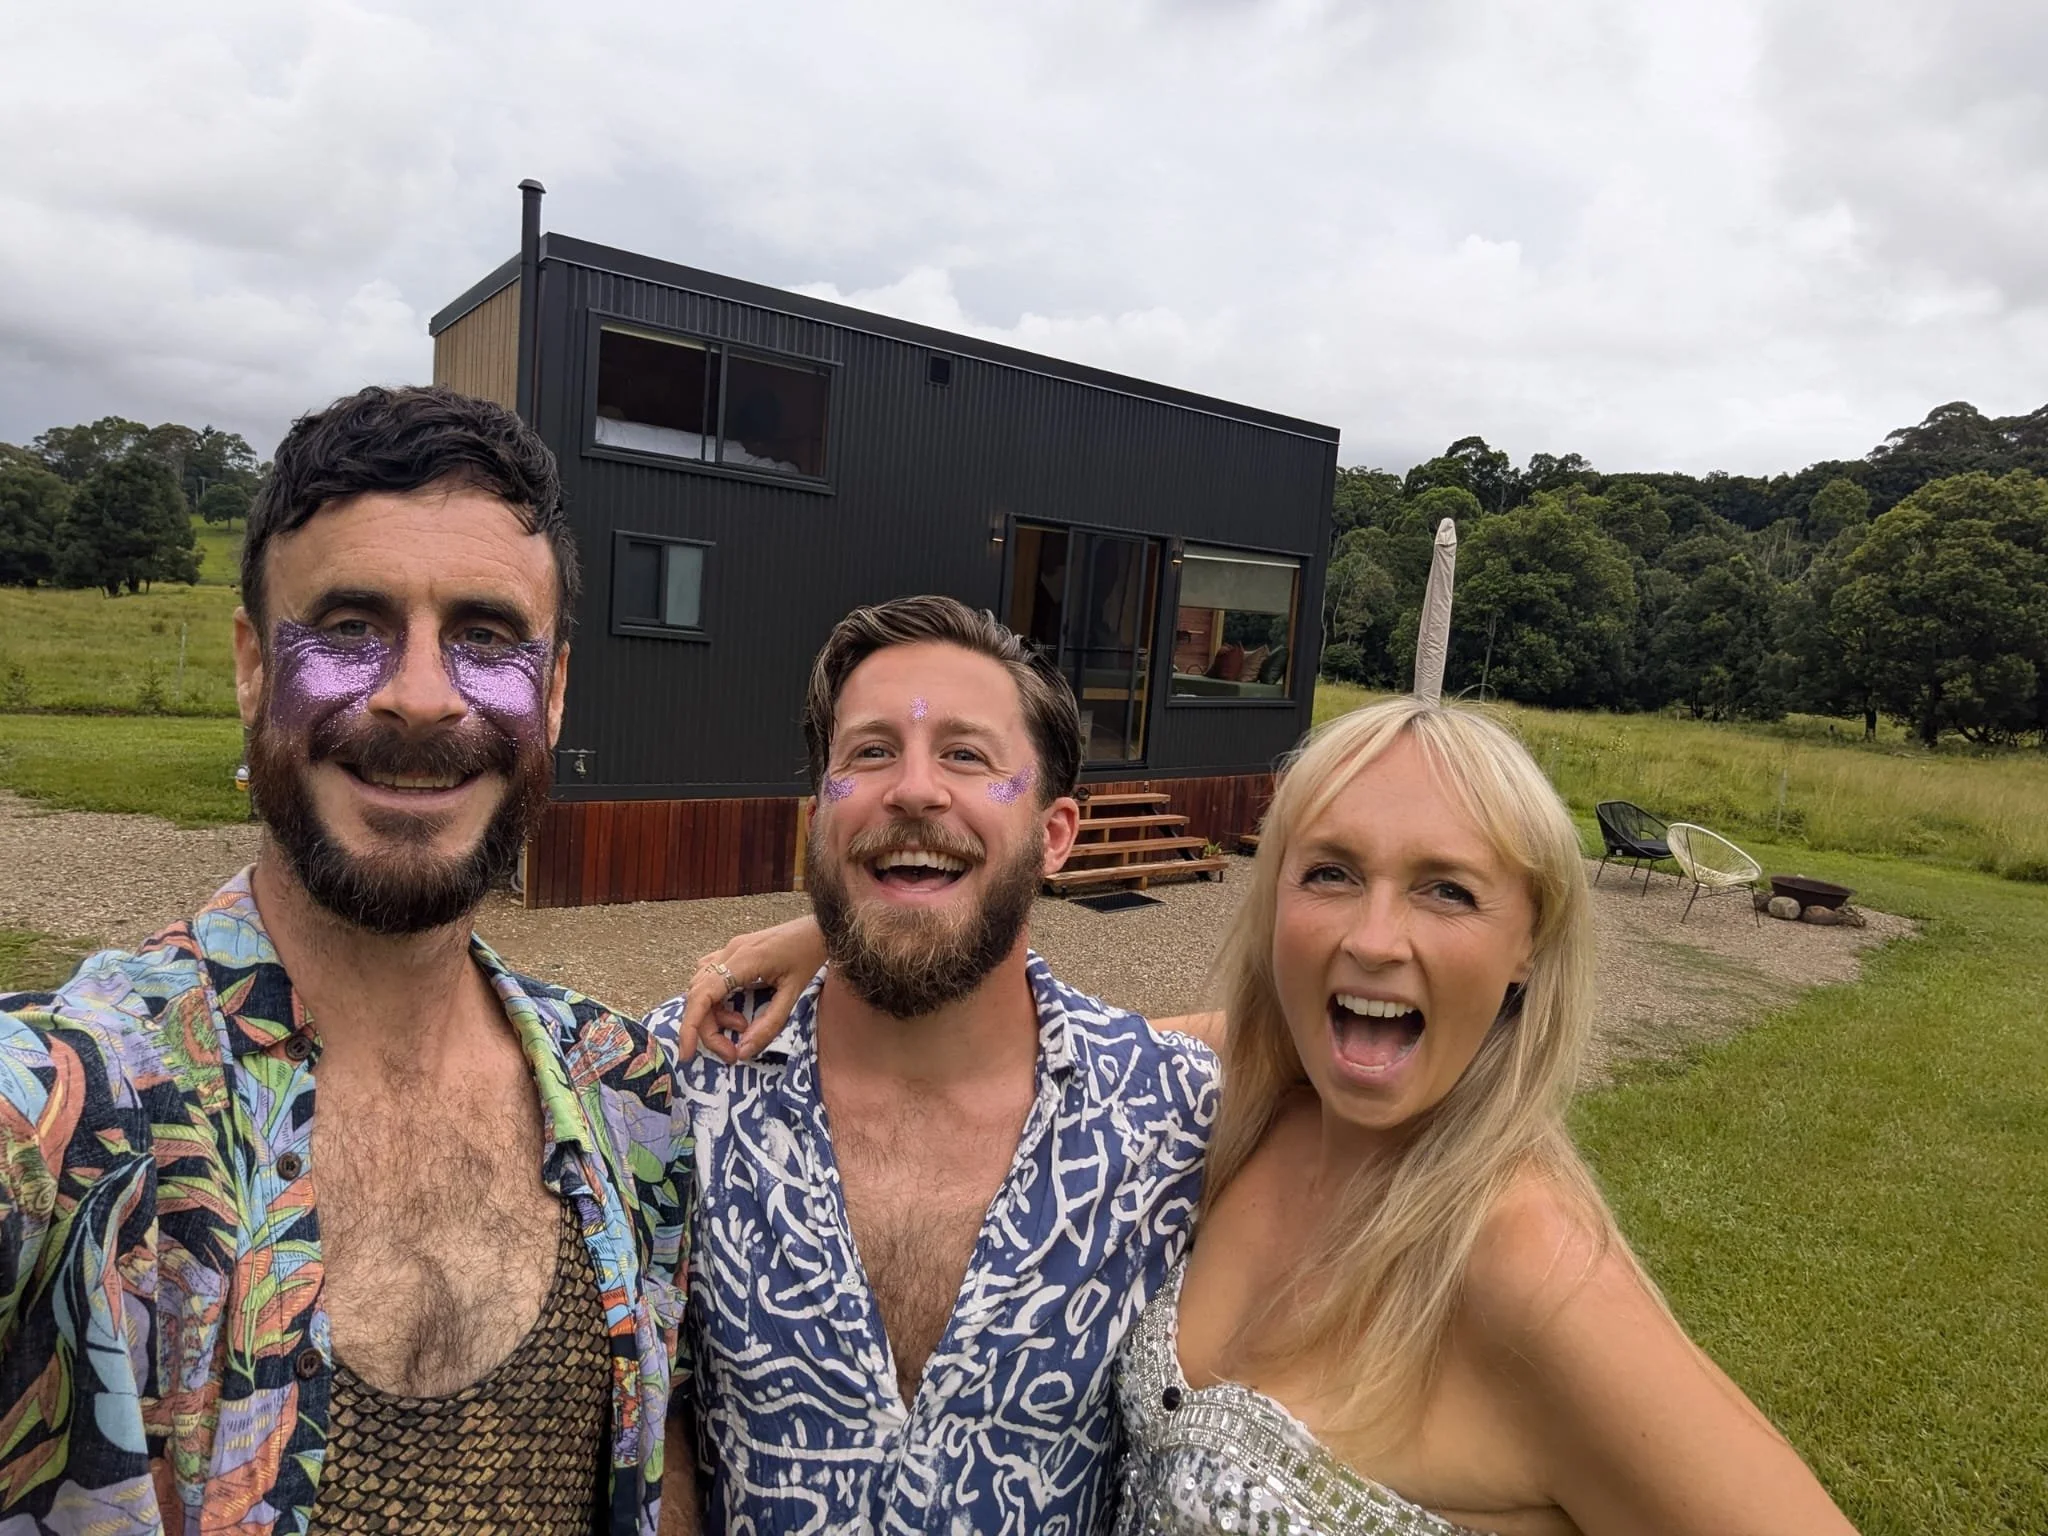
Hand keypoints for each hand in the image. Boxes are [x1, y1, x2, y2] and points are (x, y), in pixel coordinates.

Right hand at [680, 916, 827, 1063]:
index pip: (702, 995)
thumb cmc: (811, 956)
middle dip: (709, 1029)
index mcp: (744, 961)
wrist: (822, 927)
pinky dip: (714, 997)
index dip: (689, 1026)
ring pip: (701, 986)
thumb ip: (769, 1024)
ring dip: (714, 1013)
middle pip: (698, 996)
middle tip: (732, 1050)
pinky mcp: (734, 950)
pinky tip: (735, 1007)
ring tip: (743, 1023)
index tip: (686, 1054)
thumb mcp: (794, 994)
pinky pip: (709, 975)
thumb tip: (742, 1051)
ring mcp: (730, 948)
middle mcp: (730, 952)